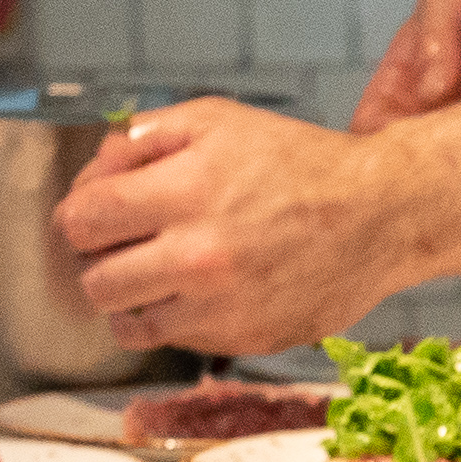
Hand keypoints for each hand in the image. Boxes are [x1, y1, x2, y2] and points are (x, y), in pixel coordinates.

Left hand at [55, 100, 415, 358]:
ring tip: (156, 274)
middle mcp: (197, 256)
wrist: (381, 216)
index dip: (78, 215)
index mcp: (185, 192)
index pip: (80, 221)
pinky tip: (198, 292)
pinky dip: (174, 319)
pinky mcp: (242, 340)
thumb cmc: (302, 165)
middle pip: (93, 280)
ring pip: (125, 322)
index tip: (97, 215)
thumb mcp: (220, 120)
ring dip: (130, 298)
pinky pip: (173, 341)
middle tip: (127, 245)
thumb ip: (146, 136)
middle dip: (100, 259)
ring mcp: (219, 306)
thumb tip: (97, 167)